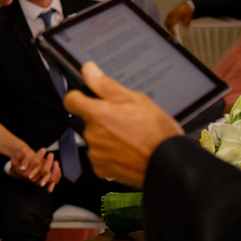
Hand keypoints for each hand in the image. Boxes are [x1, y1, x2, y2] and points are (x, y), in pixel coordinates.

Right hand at [8, 146, 59, 191]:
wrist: (19, 172)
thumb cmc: (18, 164)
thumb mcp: (15, 159)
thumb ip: (19, 155)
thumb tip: (24, 150)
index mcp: (26, 172)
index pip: (35, 163)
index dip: (40, 155)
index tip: (43, 149)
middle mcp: (33, 179)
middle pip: (44, 171)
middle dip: (49, 162)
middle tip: (51, 154)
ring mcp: (39, 182)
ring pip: (51, 178)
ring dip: (55, 170)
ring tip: (56, 162)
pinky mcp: (43, 183)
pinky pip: (53, 181)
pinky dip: (57, 175)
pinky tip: (57, 168)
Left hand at [64, 62, 181, 187]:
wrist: (169, 164)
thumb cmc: (156, 132)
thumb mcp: (135, 99)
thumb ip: (105, 85)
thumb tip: (88, 70)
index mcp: (97, 115)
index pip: (71, 100)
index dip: (78, 96)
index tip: (84, 97)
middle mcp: (92, 135)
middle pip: (88, 122)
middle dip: (102, 120)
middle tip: (124, 121)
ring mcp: (96, 154)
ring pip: (96, 140)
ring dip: (107, 138)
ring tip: (130, 138)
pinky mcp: (102, 170)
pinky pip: (101, 158)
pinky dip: (111, 155)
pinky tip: (128, 152)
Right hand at [165, 1, 192, 32]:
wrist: (186, 5)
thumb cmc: (187, 11)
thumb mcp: (188, 17)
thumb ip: (186, 23)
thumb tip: (186, 29)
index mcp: (176, 15)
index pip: (172, 23)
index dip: (172, 29)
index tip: (174, 34)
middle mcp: (171, 14)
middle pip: (168, 23)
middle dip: (170, 29)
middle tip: (174, 34)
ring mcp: (169, 14)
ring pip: (166, 22)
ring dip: (168, 27)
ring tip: (172, 32)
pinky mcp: (169, 15)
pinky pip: (166, 21)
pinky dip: (168, 25)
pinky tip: (171, 28)